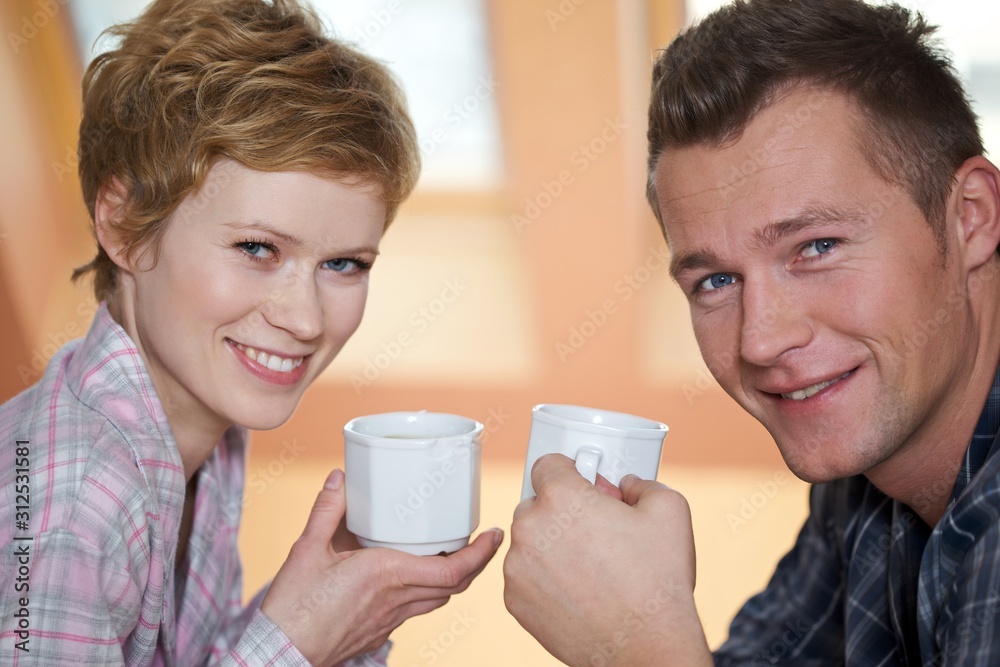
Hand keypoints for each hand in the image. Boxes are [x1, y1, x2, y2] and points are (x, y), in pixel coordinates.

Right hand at [261, 469, 502, 665]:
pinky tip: (419, 578)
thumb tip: (340, 480)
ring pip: (439, 599)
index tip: (494, 535)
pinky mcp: (380, 630)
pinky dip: (431, 591)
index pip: (452, 569)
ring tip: (458, 554)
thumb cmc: (294, 606)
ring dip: (456, 578)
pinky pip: (418, 609)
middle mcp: (397, 598)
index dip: (481, 553)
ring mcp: (391, 618)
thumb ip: (328, 510)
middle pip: (455, 585)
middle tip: (485, 541)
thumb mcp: (308, 549)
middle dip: (477, 563)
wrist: (282, 651)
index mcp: (387, 574)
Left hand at [503, 454, 711, 666]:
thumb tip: (625, 486)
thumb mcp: (669, 509)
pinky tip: (578, 590)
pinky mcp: (515, 600)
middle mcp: (531, 528)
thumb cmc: (657, 581)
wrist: (646, 647)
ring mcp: (518, 567)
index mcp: (562, 497)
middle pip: (536, 503)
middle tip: (595, 531)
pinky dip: (544, 579)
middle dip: (562, 512)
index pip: (548, 464)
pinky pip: (525, 576)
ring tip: (591, 567)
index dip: (571, 473)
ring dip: (551, 546)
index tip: (584, 487)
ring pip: (529, 541)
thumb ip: (640, 483)